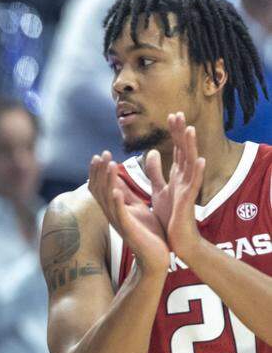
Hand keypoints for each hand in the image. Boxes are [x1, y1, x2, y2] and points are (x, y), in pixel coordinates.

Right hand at [88, 150, 169, 274]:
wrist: (157, 257)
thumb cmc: (148, 233)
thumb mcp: (137, 208)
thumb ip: (127, 194)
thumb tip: (118, 178)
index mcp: (115, 208)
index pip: (101, 186)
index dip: (99, 171)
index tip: (101, 154)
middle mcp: (112, 213)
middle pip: (99, 189)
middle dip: (100, 171)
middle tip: (102, 154)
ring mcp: (119, 221)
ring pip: (107, 198)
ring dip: (107, 181)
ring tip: (109, 164)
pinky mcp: (128, 229)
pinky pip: (119, 214)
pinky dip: (116, 202)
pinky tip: (115, 191)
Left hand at [143, 113, 205, 260]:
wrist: (175, 239)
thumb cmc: (169, 215)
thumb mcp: (159, 189)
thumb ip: (155, 172)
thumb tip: (152, 152)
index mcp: (177, 176)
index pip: (177, 150)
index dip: (175, 133)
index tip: (172, 115)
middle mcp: (184, 179)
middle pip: (184, 151)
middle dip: (181, 133)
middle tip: (178, 113)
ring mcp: (187, 188)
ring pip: (190, 163)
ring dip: (191, 146)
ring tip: (190, 129)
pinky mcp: (187, 200)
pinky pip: (194, 184)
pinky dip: (197, 172)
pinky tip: (201, 160)